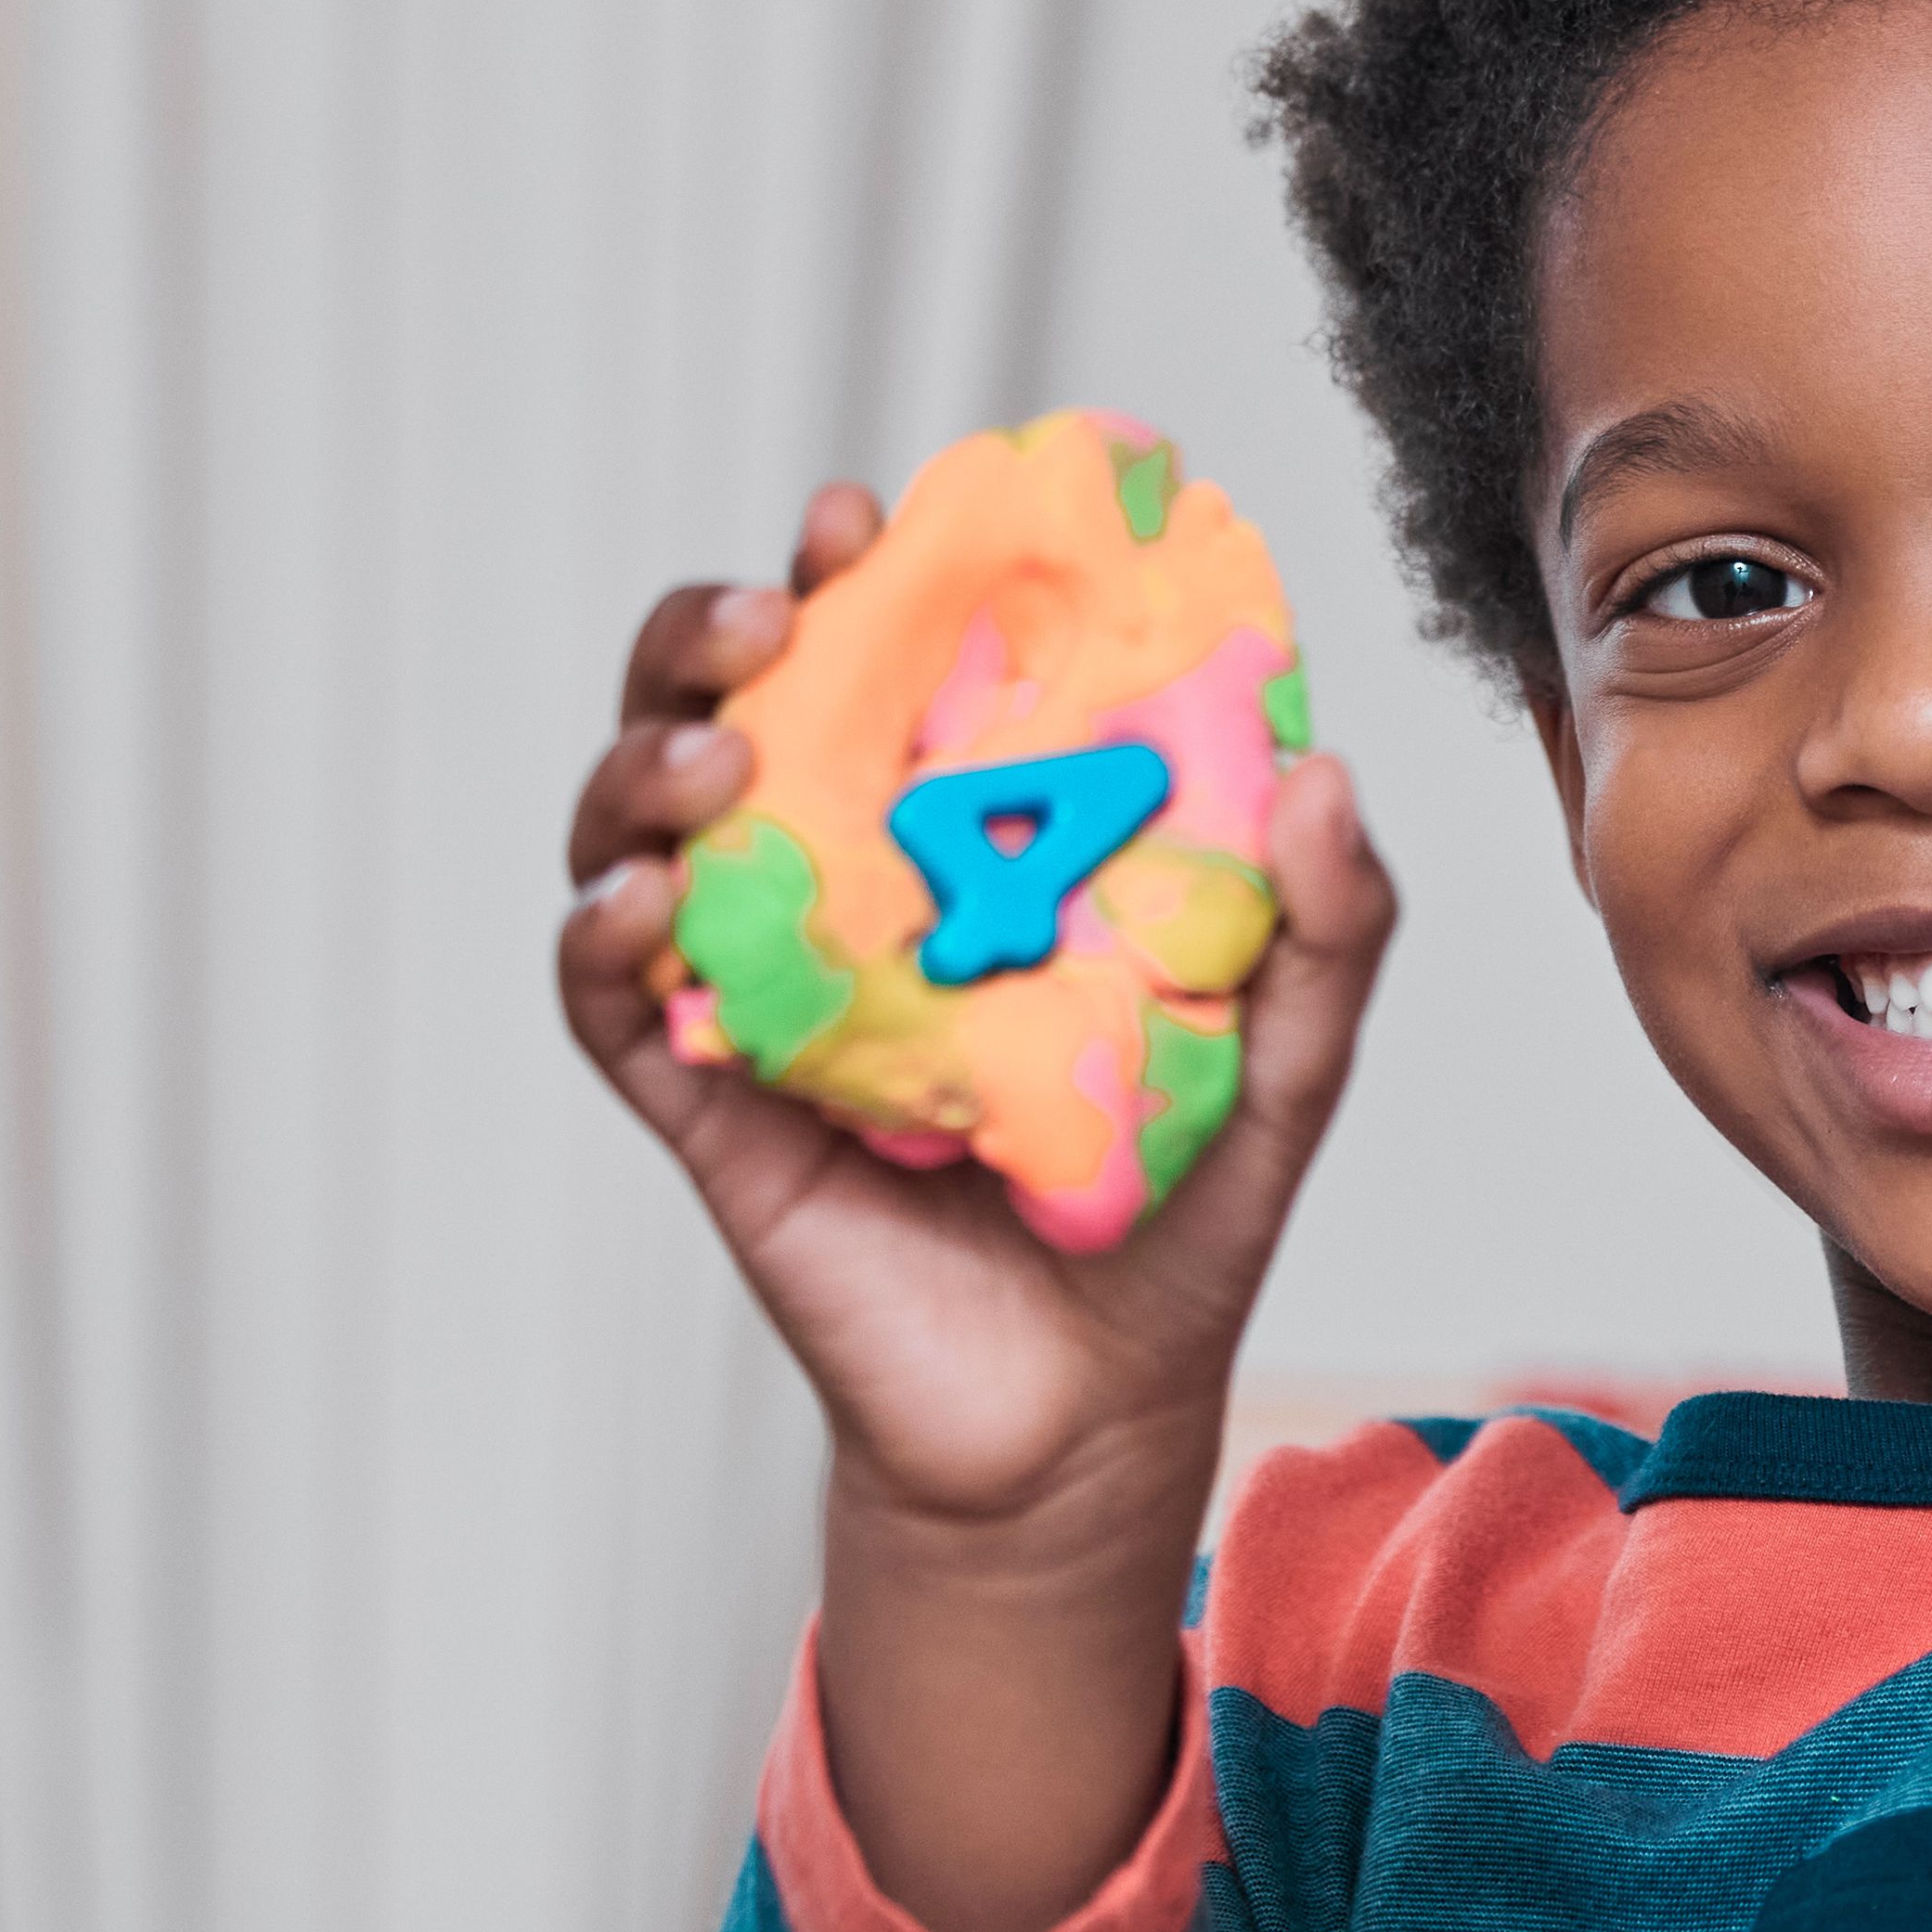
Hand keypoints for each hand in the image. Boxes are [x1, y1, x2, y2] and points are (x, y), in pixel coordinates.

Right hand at [555, 481, 1398, 1931]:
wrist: (1089, 1417)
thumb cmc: (1175, 1215)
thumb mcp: (1283, 1062)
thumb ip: (1323, 927)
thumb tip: (1327, 772)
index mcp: (962, 842)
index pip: (891, 671)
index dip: (866, 578)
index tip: (882, 513)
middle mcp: (845, 890)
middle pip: (734, 713)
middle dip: (720, 632)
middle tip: (779, 606)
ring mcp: (760, 991)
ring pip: (645, 830)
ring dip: (651, 761)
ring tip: (715, 750)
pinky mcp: (706, 1106)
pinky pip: (610, 1003)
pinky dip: (603, 938)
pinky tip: (641, 903)